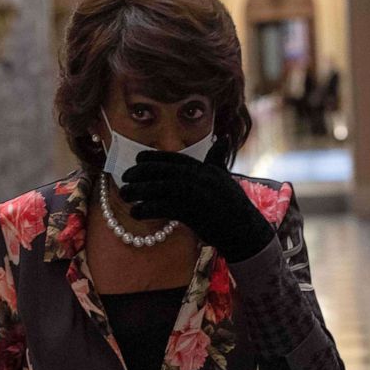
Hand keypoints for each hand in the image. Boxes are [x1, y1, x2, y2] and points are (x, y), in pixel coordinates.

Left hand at [119, 138, 274, 261]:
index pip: (175, 158)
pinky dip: (148, 209)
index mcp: (205, 168)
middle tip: (124, 177)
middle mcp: (200, 178)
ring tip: (124, 195)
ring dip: (139, 191)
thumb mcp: (225, 177)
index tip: (138, 158)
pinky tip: (135, 212)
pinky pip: (164, 208)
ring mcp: (196, 194)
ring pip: (160, 188)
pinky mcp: (192, 212)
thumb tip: (224, 138)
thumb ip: (217, 158)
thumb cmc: (235, 206)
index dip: (154, 157)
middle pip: (164, 171)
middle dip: (141, 173)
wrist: (245, 231)